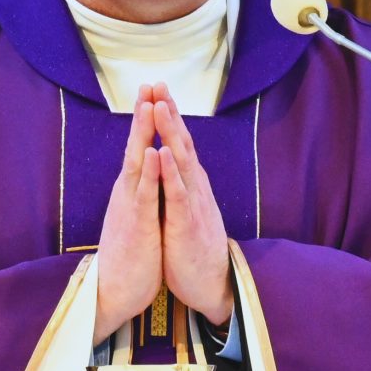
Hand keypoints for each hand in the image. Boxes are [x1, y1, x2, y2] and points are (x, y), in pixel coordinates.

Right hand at [94, 98, 164, 343]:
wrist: (112, 294)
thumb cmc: (128, 258)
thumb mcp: (136, 220)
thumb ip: (140, 196)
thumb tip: (144, 177)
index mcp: (130, 193)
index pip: (139, 150)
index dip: (146, 122)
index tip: (152, 93)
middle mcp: (127, 194)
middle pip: (135, 147)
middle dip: (143, 115)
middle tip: (148, 84)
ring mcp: (129, 208)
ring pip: (137, 163)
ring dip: (143, 133)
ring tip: (149, 105)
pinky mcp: (136, 226)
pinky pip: (143, 195)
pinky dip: (149, 172)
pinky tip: (152, 152)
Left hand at [147, 89, 232, 327]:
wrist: (214, 286)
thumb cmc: (195, 249)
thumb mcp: (186, 211)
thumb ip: (181, 187)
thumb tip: (174, 164)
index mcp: (191, 186)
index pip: (179, 145)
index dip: (168, 117)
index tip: (157, 90)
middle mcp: (195, 189)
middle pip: (182, 144)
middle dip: (169, 113)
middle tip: (159, 84)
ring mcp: (193, 205)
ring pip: (181, 163)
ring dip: (170, 134)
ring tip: (158, 107)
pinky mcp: (187, 225)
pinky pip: (177, 195)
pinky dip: (170, 172)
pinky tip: (162, 153)